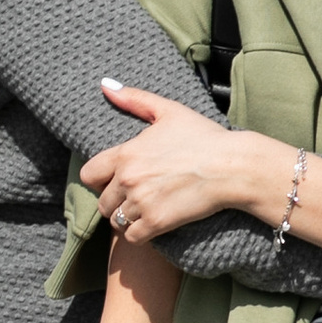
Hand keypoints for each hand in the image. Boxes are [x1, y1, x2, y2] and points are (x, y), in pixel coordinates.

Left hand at [80, 84, 282, 241]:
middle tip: (134, 197)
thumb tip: (105, 85)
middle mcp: (128, 179)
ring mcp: (141, 203)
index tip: (114, 179)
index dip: (99, 179)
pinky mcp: (157, 222)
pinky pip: (132, 237)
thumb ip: (134, 99)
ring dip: (128, 218)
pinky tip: (153, 224)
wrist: (232, 167)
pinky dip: (140, 234)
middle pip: (102, 203)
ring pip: (117, 221)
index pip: (89, 175)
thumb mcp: (169, 110)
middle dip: (115, 201)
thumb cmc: (204, 136)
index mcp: (126, 153)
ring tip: (144, 210)